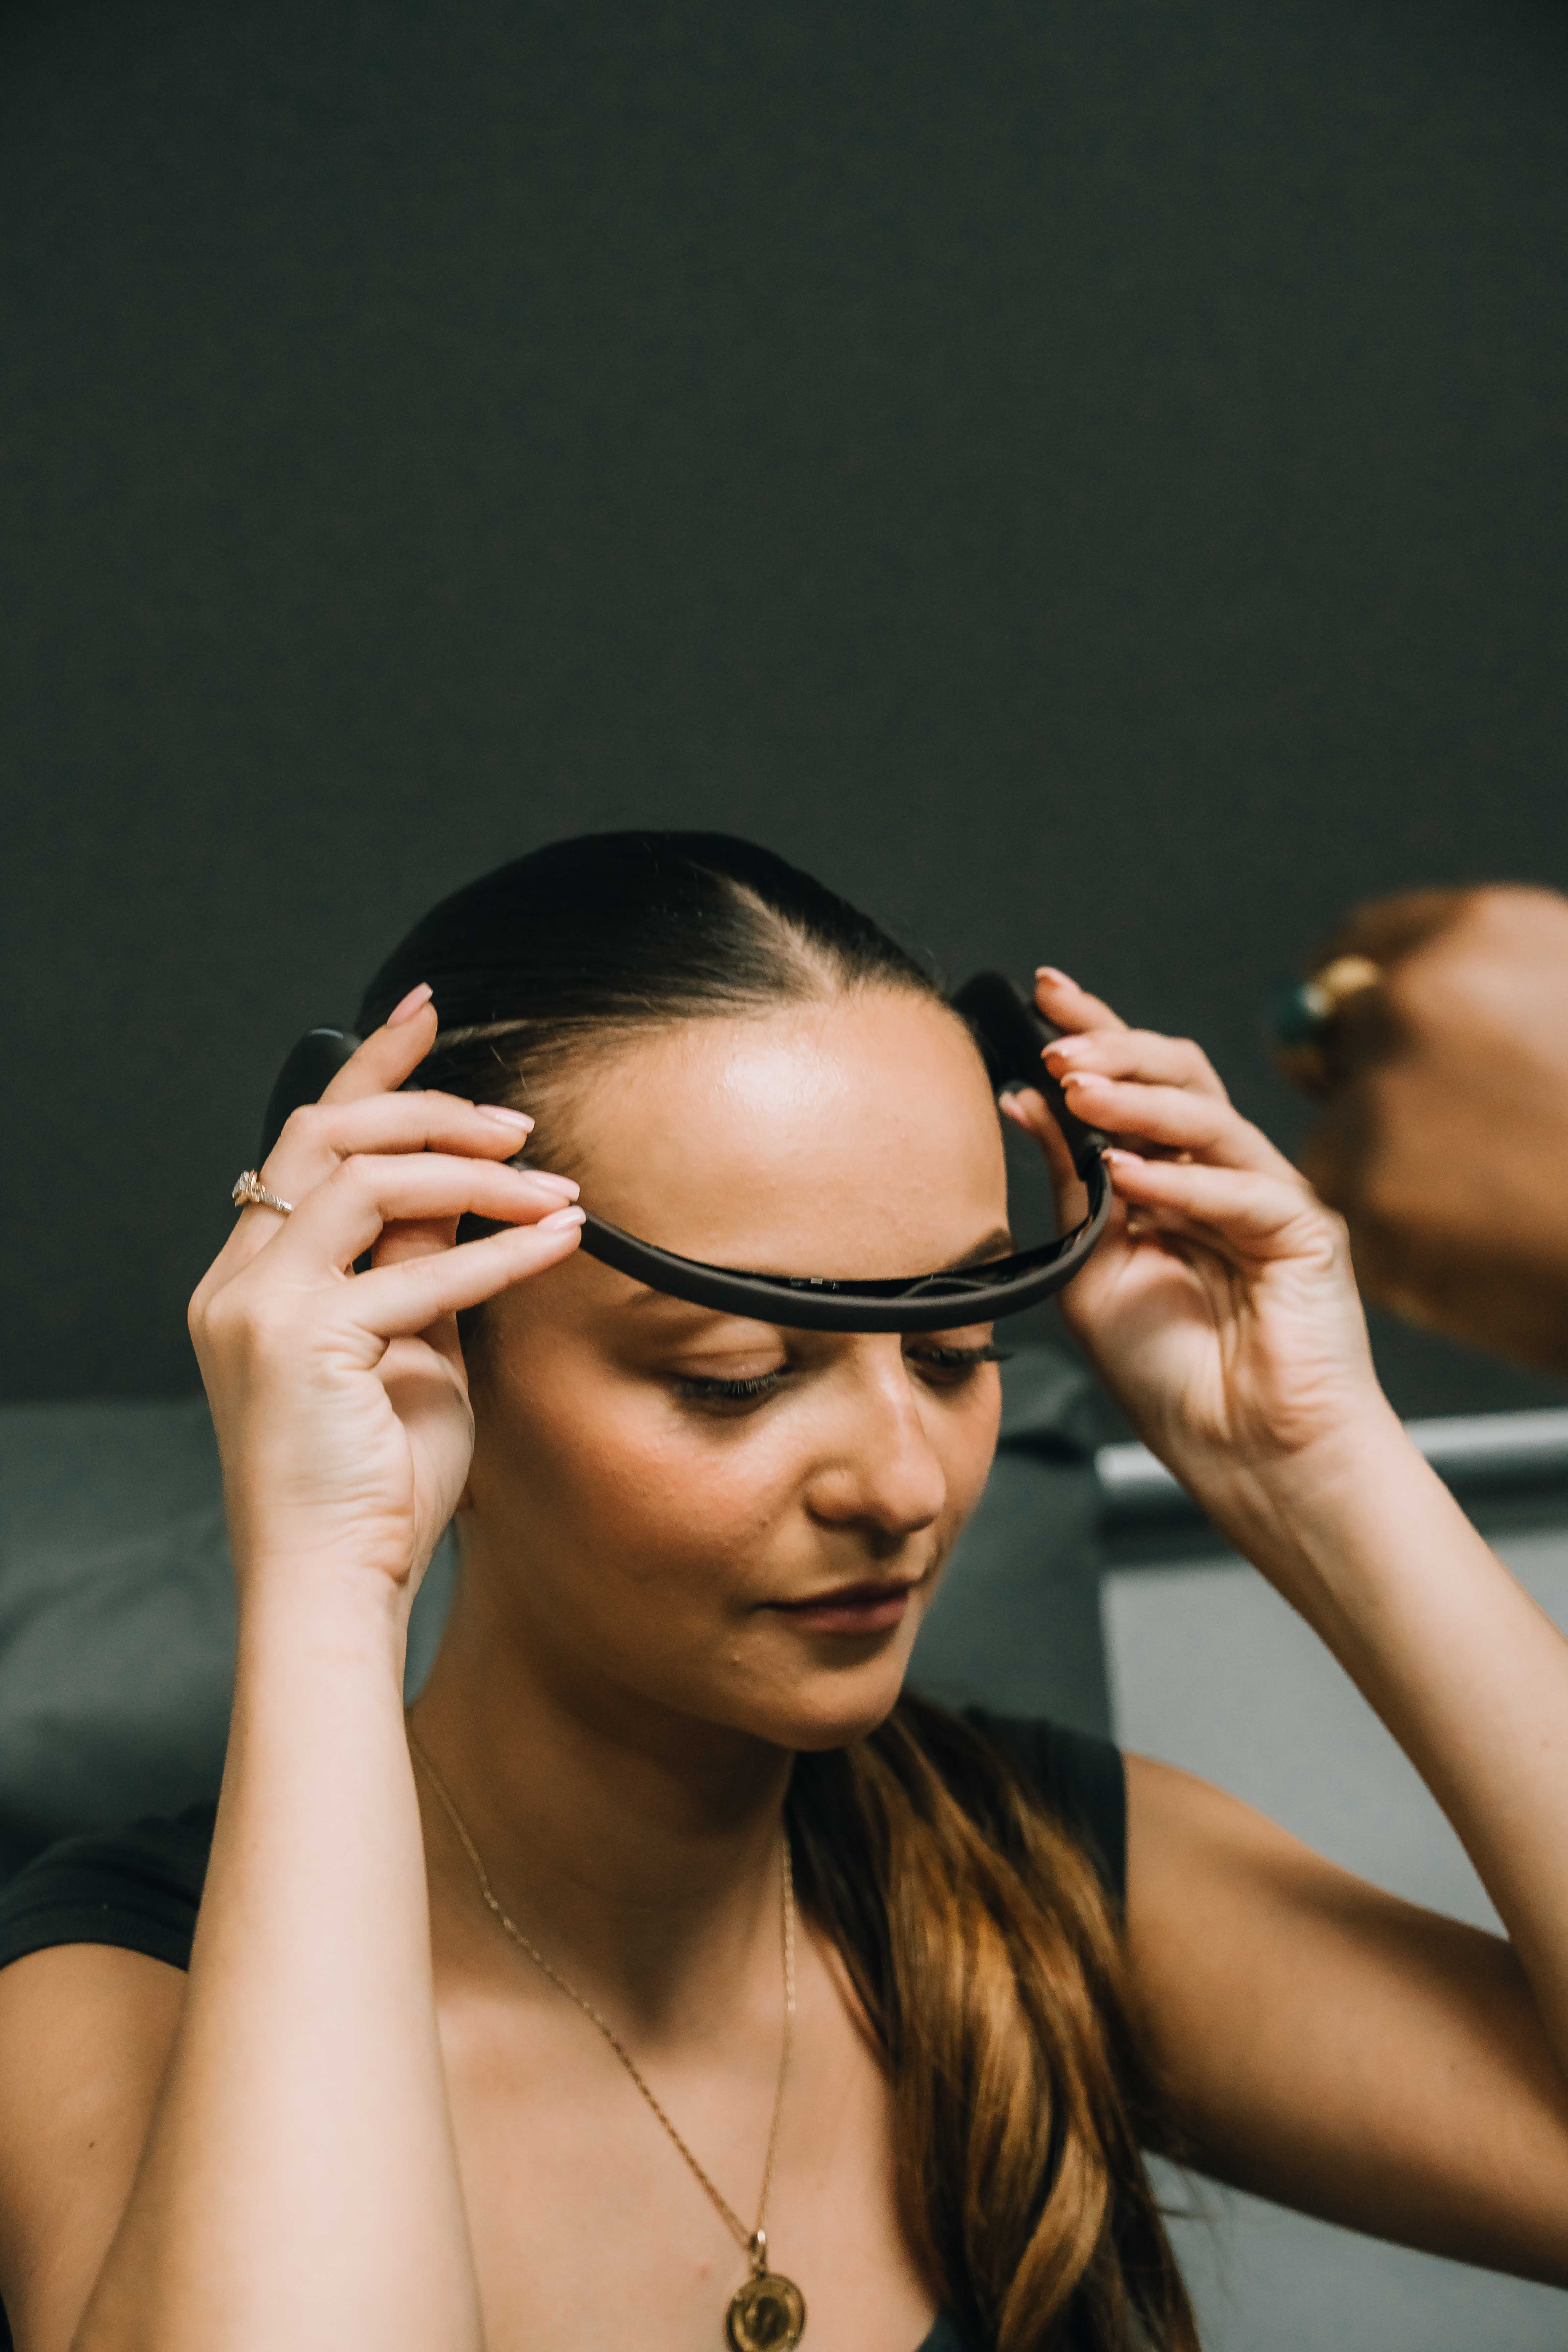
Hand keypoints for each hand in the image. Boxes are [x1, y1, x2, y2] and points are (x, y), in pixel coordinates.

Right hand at [189, 990, 584, 1606]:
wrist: (331, 1583)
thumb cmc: (375, 1484)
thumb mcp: (412, 1351)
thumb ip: (423, 1267)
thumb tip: (471, 1188)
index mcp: (253, 1277)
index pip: (309, 1139)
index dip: (370, 1066)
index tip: (426, 1012)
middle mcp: (239, 1280)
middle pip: (328, 1133)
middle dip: (429, 1106)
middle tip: (518, 1122)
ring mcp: (259, 1307)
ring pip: (368, 1181)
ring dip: (475, 1173)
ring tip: (553, 1185)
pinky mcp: (299, 1343)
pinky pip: (417, 1273)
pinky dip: (498, 1252)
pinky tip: (558, 1242)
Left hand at [1003, 970, 1393, 1502]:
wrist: (1246, 1457)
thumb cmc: (1173, 1377)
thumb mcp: (1090, 1274)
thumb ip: (1069, 1192)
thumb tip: (1024, 1103)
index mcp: (1169, 1183)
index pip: (1133, 1085)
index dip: (1093, 1035)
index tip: (1040, 996)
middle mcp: (1220, 1178)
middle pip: (1179, 1077)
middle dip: (1115, 1046)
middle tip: (1055, 1034)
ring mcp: (1268, 1198)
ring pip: (1207, 1119)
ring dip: (1137, 1099)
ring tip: (1077, 1088)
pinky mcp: (1305, 1232)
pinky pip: (1242, 1190)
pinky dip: (1182, 1181)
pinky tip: (1131, 1177)